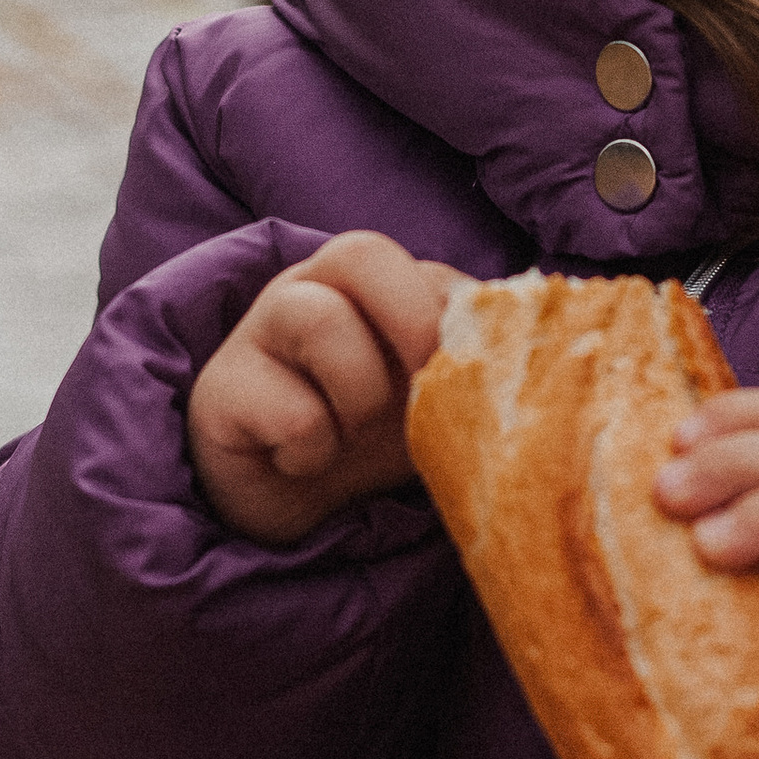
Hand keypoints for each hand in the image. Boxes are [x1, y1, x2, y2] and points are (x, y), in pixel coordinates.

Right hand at [188, 234, 464, 545]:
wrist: (291, 508)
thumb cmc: (369, 440)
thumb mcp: (430, 399)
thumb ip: (470, 364)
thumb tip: (538, 364)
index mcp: (371, 286)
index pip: (427, 269)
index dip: (462, 325)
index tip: (475, 386)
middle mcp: (310, 288)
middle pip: (359, 250)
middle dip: (411, 320)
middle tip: (423, 389)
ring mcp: (257, 333)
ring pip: (317, 316)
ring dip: (358, 394)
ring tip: (351, 436)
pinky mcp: (220, 391)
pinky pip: (288, 409)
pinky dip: (313, 449)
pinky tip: (305, 462)